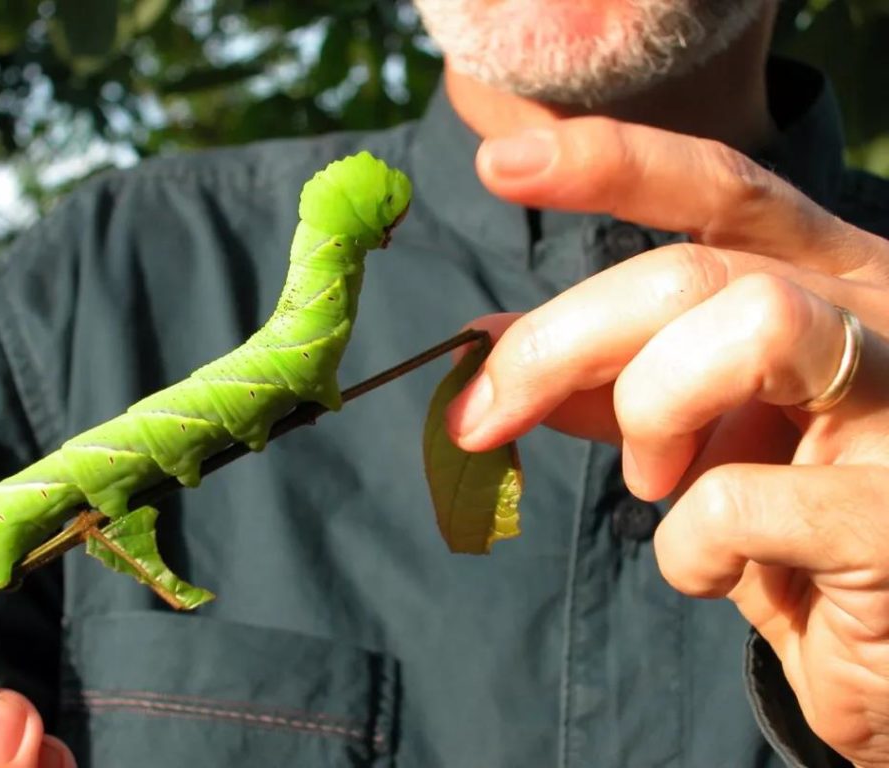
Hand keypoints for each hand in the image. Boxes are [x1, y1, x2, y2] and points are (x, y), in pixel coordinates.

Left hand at [445, 120, 888, 765]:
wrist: (882, 647)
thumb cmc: (783, 528)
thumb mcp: (686, 432)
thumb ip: (598, 377)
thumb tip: (483, 341)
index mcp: (825, 281)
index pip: (720, 187)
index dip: (608, 163)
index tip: (499, 165)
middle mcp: (879, 315)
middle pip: (692, 271)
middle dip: (559, 341)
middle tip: (485, 414)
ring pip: (753, 323)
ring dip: (653, 412)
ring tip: (652, 483)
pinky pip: (740, 496)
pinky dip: (688, 547)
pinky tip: (717, 571)